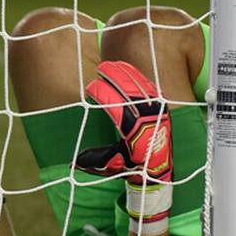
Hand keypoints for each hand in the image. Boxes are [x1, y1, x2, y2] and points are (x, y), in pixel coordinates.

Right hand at [76, 60, 172, 185]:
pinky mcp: (161, 108)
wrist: (159, 170)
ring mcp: (155, 110)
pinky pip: (149, 87)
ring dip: (125, 73)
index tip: (91, 87)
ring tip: (112, 65)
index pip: (115, 104)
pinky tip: (128, 70)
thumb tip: (74, 162)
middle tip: (100, 68)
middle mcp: (145, 117)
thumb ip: (95, 160)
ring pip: (139, 85)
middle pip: (128, 89)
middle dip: (113, 76)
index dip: (102, 92)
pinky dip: (138, 77)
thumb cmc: (133, 167)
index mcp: (133, 129)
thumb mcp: (113, 164)